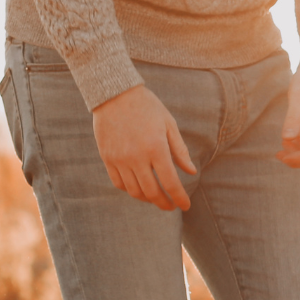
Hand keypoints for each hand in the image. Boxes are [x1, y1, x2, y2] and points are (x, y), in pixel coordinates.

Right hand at [92, 85, 196, 210]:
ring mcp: (120, 159)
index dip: (179, 198)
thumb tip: (191, 172)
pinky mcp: (107, 158)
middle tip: (171, 206)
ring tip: (156, 197)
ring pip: (134, 191)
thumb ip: (180, 150)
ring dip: (147, 199)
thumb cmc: (147, 107)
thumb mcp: (169, 124)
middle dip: (164, 203)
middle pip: (152, 192)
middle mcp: (137, 157)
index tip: (185, 205)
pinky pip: (119, 183)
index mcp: (156, 148)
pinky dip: (130, 190)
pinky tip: (139, 188)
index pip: (170, 183)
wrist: (114, 93)